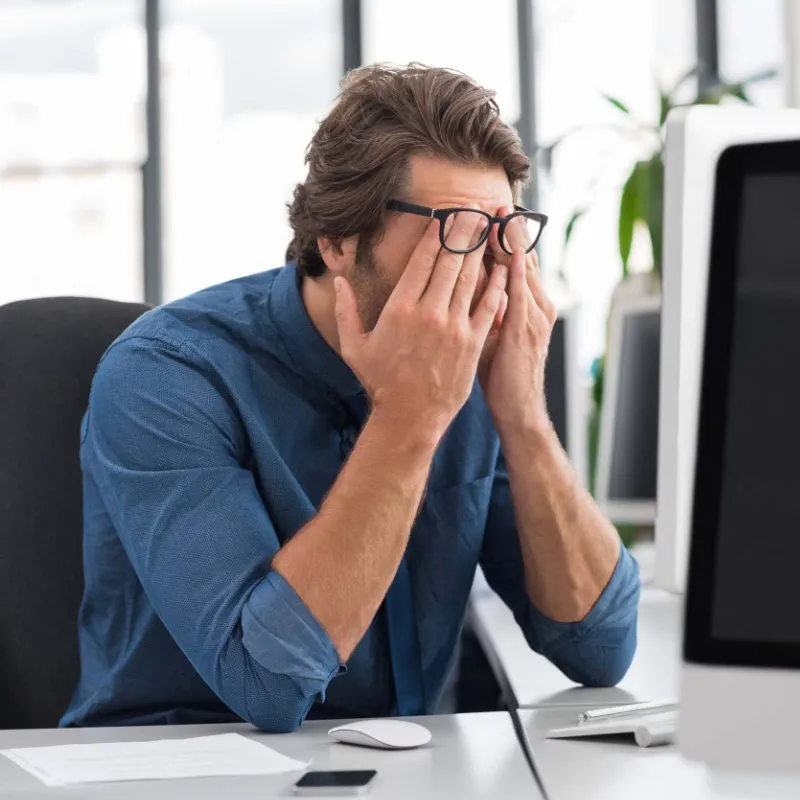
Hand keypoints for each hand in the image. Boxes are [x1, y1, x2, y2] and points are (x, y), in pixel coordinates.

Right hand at [334, 210, 508, 441]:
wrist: (410, 416)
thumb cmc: (381, 382)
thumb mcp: (354, 346)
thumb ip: (345, 310)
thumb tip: (339, 281)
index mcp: (400, 308)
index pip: (422, 260)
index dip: (436, 234)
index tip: (444, 215)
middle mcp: (429, 312)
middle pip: (450, 261)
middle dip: (463, 231)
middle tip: (473, 209)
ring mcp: (454, 327)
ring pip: (471, 278)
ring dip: (481, 250)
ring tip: (489, 227)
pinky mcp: (472, 342)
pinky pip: (488, 306)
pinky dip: (496, 284)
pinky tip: (503, 267)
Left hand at [478, 204, 556, 433]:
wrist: (518, 410)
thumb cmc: (504, 376)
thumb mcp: (495, 337)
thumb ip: (489, 310)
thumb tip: (471, 289)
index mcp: (530, 306)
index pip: (516, 263)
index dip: (504, 238)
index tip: (490, 214)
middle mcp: (537, 305)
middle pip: (522, 258)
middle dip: (510, 230)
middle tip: (496, 201)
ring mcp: (534, 316)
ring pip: (522, 268)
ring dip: (511, 240)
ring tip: (500, 212)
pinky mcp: (525, 328)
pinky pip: (518, 290)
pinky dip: (512, 267)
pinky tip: (505, 248)